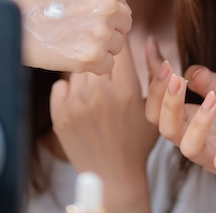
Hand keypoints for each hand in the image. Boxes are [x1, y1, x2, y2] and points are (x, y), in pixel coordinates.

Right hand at [0, 0, 130, 73]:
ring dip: (99, 46)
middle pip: (123, 24)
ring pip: (116, 45)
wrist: (6, 22)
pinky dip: (92, 64)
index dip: (103, 12)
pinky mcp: (93, 57)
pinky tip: (72, 55)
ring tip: (71, 41)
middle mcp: (110, 4)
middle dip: (106, 29)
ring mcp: (103, 32)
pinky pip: (107, 65)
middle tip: (78, 31)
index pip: (121, 3)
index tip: (82, 15)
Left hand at [51, 34, 157, 210]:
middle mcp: (100, 95)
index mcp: (126, 91)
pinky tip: (81, 103)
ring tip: (97, 92)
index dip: (120, 42)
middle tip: (109, 72)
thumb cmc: (137, 141)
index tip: (119, 42)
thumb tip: (151, 39)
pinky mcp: (59, 114)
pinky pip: (60, 84)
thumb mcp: (153, 109)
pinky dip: (69, 89)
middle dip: (103, 59)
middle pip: (97, 56)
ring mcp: (77, 105)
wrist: (112, 176)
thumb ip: (155, 75)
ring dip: (86, 75)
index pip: (120, 47)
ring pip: (78, 69)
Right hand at [145, 57, 215, 194]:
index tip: (165, 63)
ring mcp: (214, 157)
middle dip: (167, 103)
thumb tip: (190, 71)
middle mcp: (195, 140)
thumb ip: (208, 80)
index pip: (157, 108)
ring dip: (198, 122)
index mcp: (187, 121)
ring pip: (190, 147)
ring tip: (213, 98)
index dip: (156, 87)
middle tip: (177, 79)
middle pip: (165, 128)